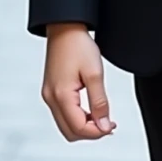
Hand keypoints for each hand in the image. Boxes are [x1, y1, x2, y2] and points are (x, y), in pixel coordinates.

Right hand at [41, 23, 116, 140]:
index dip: (97, 132)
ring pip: (65, 125)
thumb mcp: (95, 73)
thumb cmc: (78, 45)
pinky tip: (90, 110)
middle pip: (70, 132)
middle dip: (90, 133)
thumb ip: (99, 102)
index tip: (112, 126)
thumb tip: (104, 126)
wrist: (65, 28)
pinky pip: (63, 114)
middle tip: (109, 124)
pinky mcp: (51, 91)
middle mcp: (51, 98)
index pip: (78, 128)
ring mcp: (49, 95)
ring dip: (84, 126)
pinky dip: (77, 117)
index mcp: (61, 95)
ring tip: (102, 117)